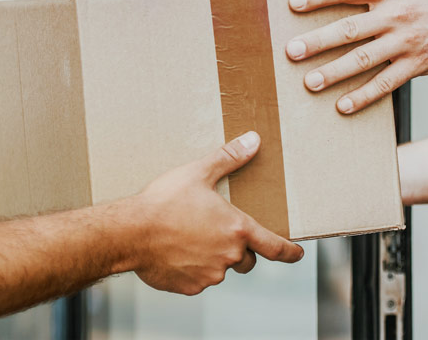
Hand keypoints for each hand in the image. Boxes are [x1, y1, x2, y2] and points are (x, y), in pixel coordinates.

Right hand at [130, 132, 303, 294]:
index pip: (275, 247)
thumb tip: (254, 140)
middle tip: (215, 232)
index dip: (289, 251)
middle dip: (237, 249)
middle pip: (246, 259)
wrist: (131, 232)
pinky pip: (198, 279)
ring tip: (188, 238)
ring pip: (220, 269)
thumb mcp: (198, 173)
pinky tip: (175, 252)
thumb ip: (229, 158)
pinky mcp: (190, 286)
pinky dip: (192, 269)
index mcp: (236, 229)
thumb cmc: (164, 201)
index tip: (296, 253)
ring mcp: (210, 274)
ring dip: (212, 257)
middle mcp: (229, 255)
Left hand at [285, 0, 427, 113]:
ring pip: (364, 59)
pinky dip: (364, 96)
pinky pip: (386, 82)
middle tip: (291, 51)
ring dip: (334, 72)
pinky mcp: (418, 64)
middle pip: (350, 28)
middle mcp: (396, 13)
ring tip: (309, 83)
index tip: (293, 3)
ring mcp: (407, 41)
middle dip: (317, 41)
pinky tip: (343, 105)